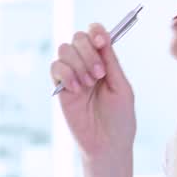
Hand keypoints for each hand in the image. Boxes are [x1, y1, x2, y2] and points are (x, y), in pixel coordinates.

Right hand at [50, 22, 136, 161]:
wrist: (107, 144)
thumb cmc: (120, 119)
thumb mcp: (122, 87)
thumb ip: (111, 63)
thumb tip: (103, 38)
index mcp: (105, 62)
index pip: (95, 35)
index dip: (96, 32)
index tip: (102, 42)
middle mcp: (87, 65)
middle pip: (78, 38)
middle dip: (88, 52)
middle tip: (99, 74)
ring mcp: (73, 75)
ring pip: (65, 50)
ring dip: (78, 64)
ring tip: (88, 85)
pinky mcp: (60, 88)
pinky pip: (55, 68)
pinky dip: (66, 74)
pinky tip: (76, 89)